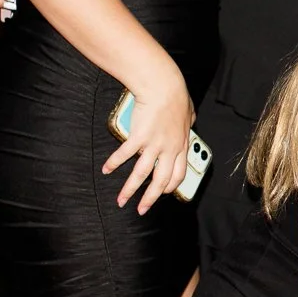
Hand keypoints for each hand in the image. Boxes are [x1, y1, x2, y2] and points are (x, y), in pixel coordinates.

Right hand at [100, 72, 192, 213]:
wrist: (164, 86)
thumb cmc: (176, 95)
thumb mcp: (189, 112)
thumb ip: (188, 120)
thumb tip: (191, 119)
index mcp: (180, 145)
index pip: (178, 174)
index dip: (170, 187)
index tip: (163, 193)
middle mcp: (168, 149)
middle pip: (160, 181)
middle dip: (149, 199)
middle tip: (141, 210)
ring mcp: (153, 145)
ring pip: (141, 174)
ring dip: (130, 190)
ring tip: (121, 201)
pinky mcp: (138, 137)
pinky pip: (125, 154)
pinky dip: (114, 163)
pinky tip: (106, 170)